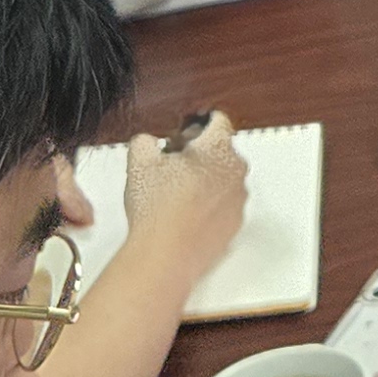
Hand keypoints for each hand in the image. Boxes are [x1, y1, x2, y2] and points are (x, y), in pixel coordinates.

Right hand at [124, 117, 250, 284]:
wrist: (166, 255)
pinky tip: (184, 216)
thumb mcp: (139, 161)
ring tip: (174, 196)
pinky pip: (223, 207)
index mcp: (218, 148)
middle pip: (220, 152)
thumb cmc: (158, 210)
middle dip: (198, 156)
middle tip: (171, 168)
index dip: (195, 126)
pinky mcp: (234, 225)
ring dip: (204, 182)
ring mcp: (238, 201)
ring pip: (223, 181)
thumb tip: (147, 142)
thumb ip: (145, 141)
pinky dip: (208, 208)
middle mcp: (236, 172)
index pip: (217, 121)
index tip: (184, 135)